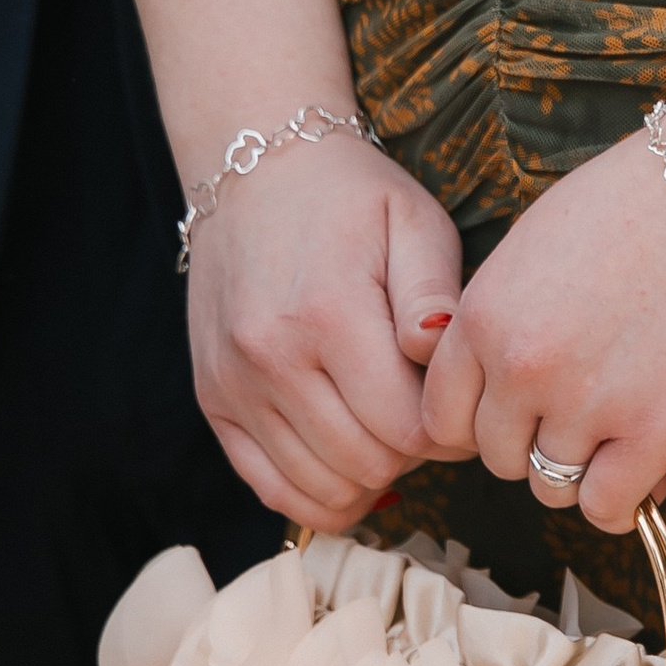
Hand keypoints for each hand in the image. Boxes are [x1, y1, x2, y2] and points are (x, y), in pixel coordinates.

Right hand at [186, 135, 465, 530]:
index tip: (452, 404)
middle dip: (411, 452)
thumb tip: (436, 354)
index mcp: (328, 314)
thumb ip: (434, 295)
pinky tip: (348, 467)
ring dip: (369, 474)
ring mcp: (234, 384)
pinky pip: (273, 488)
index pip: (407, 429)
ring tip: (382, 427)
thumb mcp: (413, 222)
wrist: (255, 170)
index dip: (446, 431)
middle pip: (369, 463)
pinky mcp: (213, 399)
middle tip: (419, 411)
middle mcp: (271, 357)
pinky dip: (320, 495)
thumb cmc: (350, 198)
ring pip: (325, 486)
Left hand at [418, 113, 665, 538]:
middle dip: (532, 446)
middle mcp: (523, 369)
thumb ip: (502, 314)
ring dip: (583, 472)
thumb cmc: (639, 201)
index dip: (478, 423)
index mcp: (484, 317)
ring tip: (619, 438)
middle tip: (579, 421)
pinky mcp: (652, 434)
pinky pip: (608, 508)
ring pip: (553, 488)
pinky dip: (623, 504)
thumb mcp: (535, 244)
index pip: (442, 415)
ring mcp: (586, 407)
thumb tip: (500, 375)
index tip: (513, 417)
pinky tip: (644, 478)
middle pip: (499, 457)